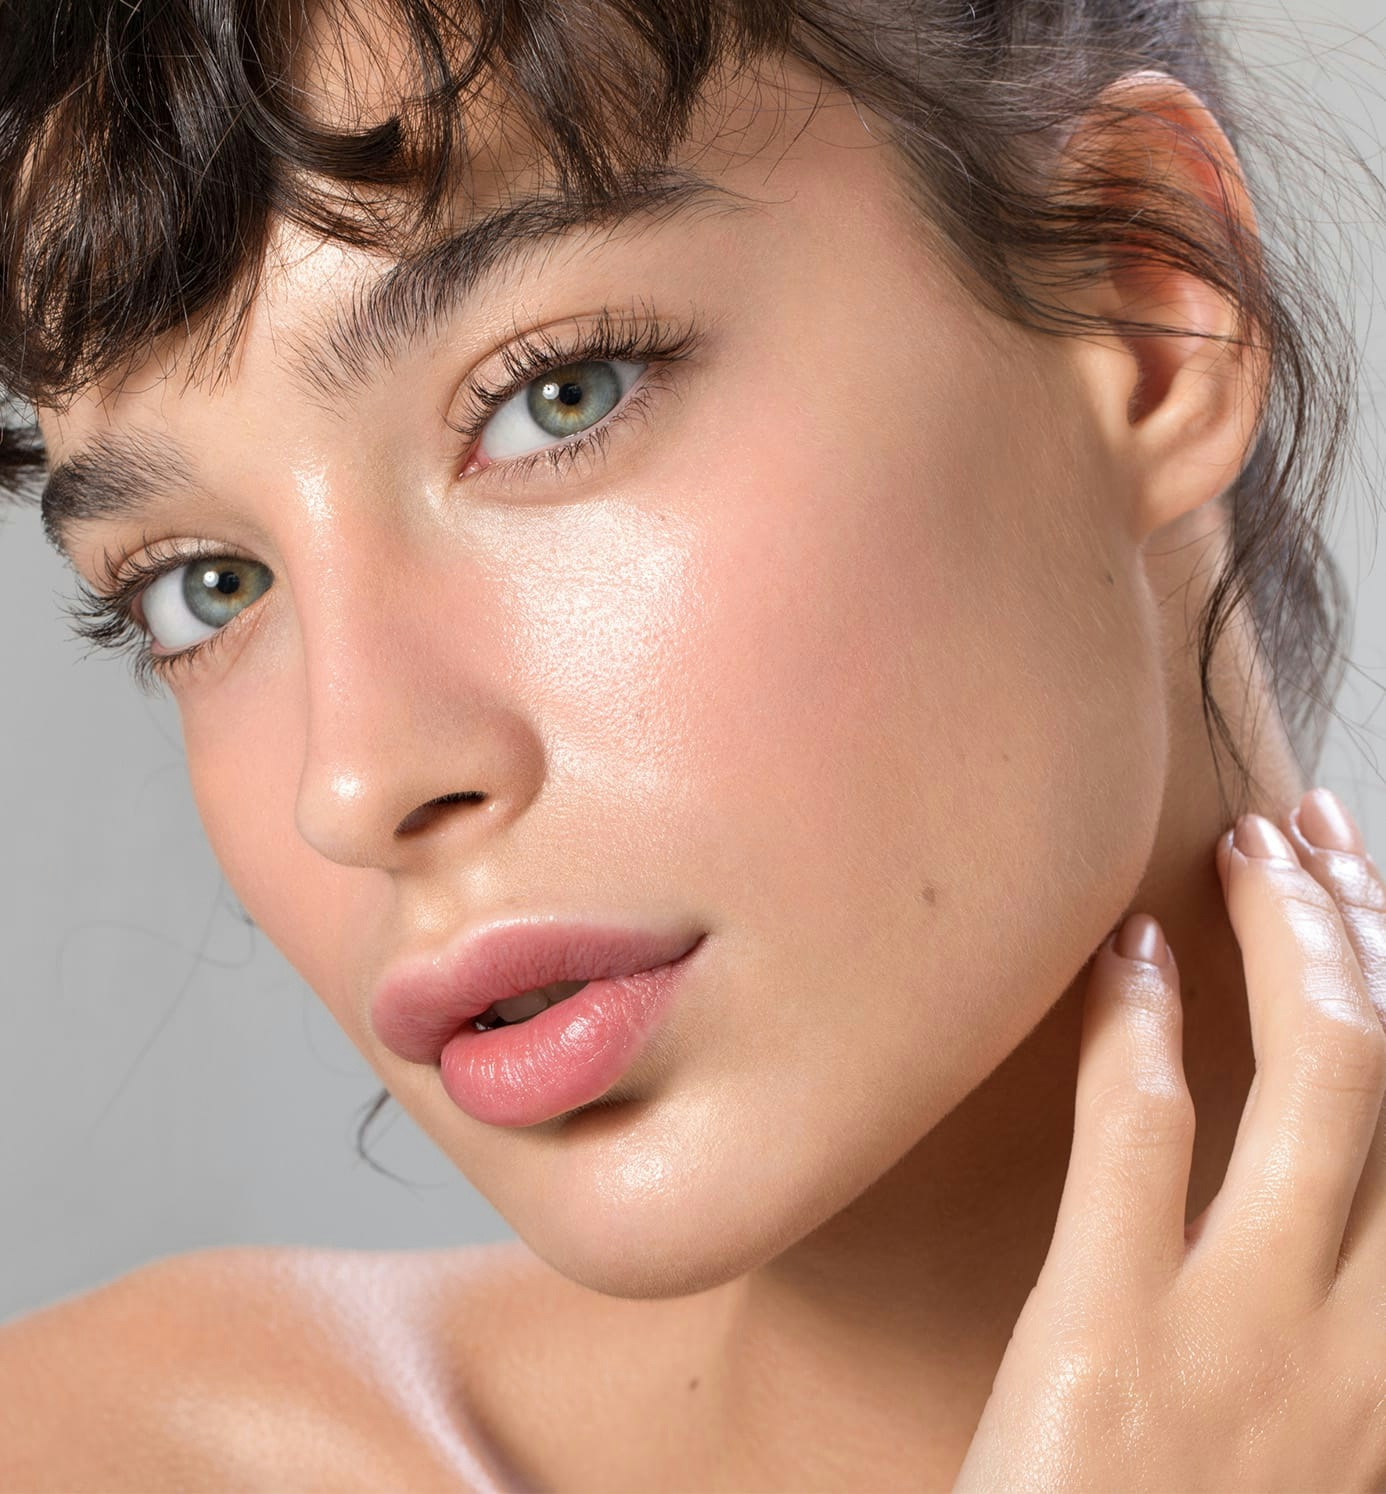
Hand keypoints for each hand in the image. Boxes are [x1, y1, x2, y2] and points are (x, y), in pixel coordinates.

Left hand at [951, 787, 1385, 1492]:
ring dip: (1290, 937)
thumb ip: (1349, 1317)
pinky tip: (1130, 952)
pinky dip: (1140, 1026)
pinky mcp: (1111, 1337)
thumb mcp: (1324, 1441)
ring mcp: (1249, 1337)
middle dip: (1368, 930)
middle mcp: (1370, 1346)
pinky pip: (1142, 1135)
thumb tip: (1342, 1183)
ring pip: (1316, 1079)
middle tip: (1317, 837)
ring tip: (1249, 850)